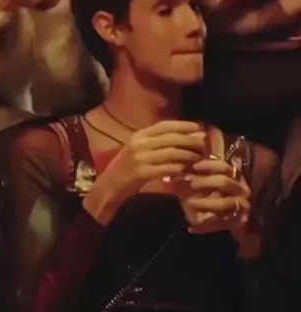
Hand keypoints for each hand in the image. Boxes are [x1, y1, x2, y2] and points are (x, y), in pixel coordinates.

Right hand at [83, 121, 205, 224]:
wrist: (108, 186)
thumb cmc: (126, 169)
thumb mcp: (138, 150)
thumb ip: (155, 143)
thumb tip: (181, 138)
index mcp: (138, 136)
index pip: (163, 125)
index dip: (182, 125)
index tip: (198, 126)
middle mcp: (139, 143)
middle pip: (170, 138)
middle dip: (189, 139)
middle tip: (203, 143)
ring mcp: (139, 158)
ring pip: (170, 152)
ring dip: (187, 155)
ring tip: (198, 157)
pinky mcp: (141, 172)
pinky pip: (166, 168)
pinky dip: (178, 169)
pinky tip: (186, 170)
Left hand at [175, 156, 250, 236]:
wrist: (235, 221)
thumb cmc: (215, 197)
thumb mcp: (207, 183)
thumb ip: (197, 175)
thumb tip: (180, 168)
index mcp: (234, 177)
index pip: (223, 167)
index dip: (208, 165)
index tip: (193, 167)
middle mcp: (241, 190)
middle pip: (224, 182)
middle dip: (205, 182)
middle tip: (191, 184)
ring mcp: (242, 207)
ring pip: (225, 204)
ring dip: (205, 203)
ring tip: (190, 204)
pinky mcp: (238, 223)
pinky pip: (220, 224)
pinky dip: (205, 226)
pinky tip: (191, 228)